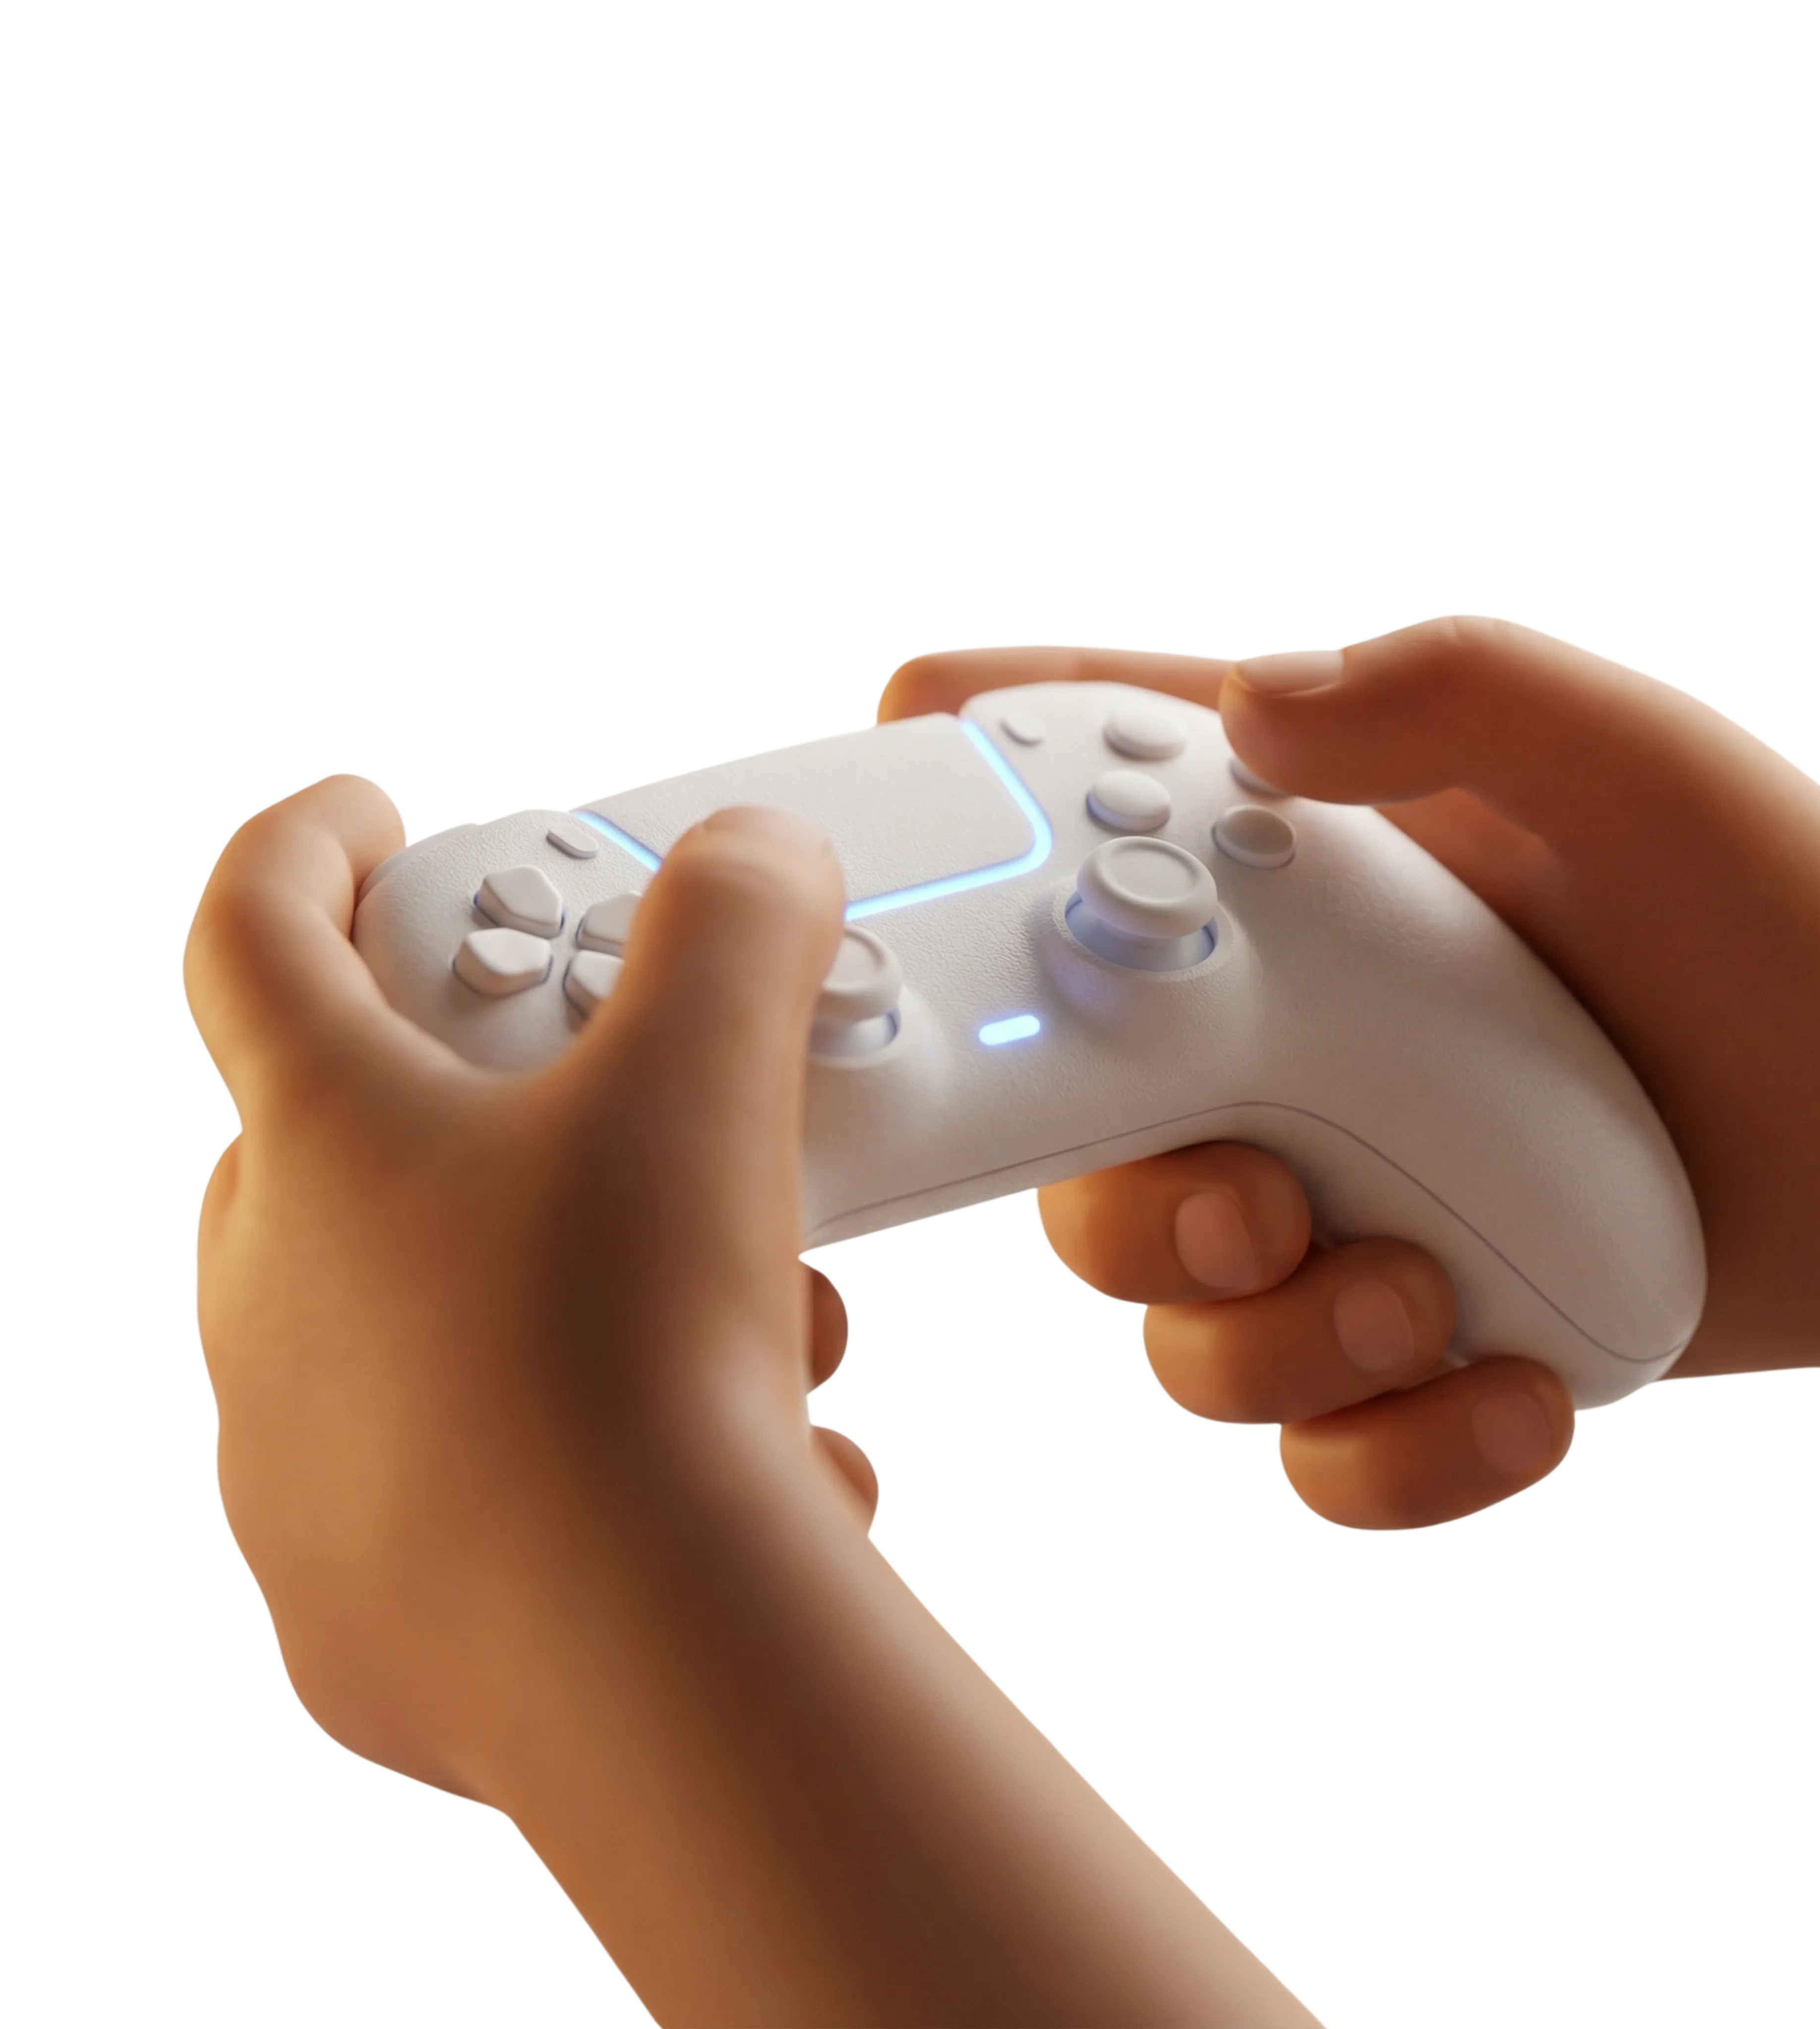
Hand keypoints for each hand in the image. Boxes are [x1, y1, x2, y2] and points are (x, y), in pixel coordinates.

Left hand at [185, 778, 1329, 2024]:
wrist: (632, 1650)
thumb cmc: (635, 1345)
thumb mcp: (711, 1073)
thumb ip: (738, 918)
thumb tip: (758, 860)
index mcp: (318, 1142)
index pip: (255, 934)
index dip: (306, 846)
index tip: (368, 815)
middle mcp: (269, 1300)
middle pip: (338, 1141)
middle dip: (484, 1106)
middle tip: (618, 1109)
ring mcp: (294, 1468)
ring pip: (423, 1325)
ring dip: (569, 1293)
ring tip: (736, 1320)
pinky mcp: (355, 1610)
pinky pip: (462, 1492)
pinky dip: (573, 1458)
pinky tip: (707, 1467)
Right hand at [877, 623, 1819, 1521]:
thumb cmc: (1782, 923)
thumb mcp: (1627, 756)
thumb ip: (1442, 696)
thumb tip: (1251, 717)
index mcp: (1299, 889)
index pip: (1083, 832)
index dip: (957, 828)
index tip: (893, 859)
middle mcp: (1287, 1052)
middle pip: (1077, 1150)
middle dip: (1137, 1201)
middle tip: (1261, 1194)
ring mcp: (1339, 1211)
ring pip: (1181, 1326)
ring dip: (1276, 1340)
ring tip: (1426, 1296)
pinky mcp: (1408, 1351)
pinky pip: (1313, 1450)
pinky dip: (1393, 1449)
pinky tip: (1515, 1390)